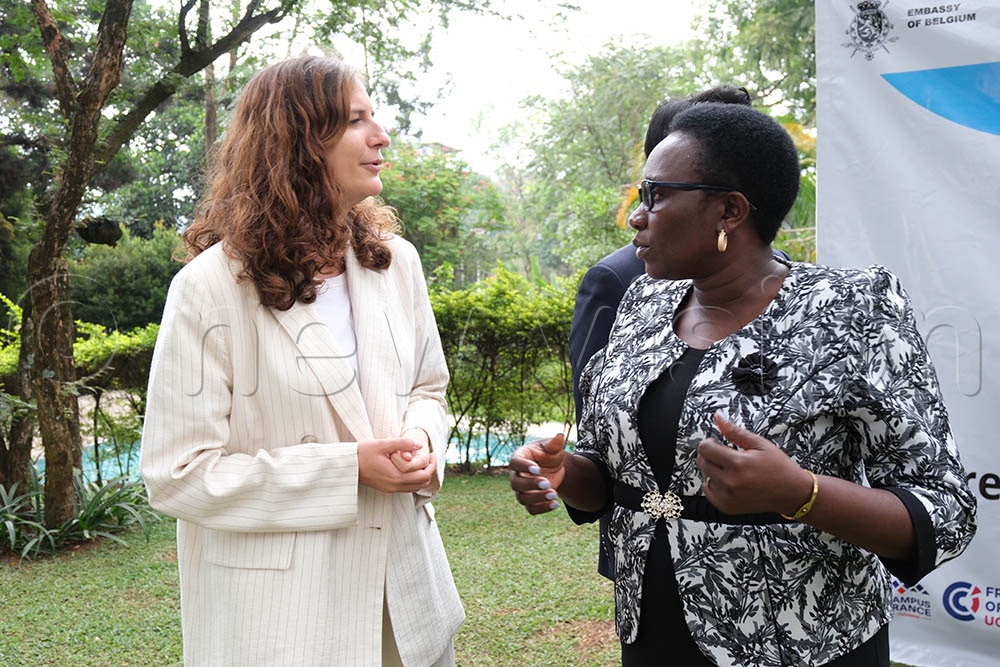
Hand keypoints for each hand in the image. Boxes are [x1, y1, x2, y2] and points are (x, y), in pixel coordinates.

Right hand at [358, 437, 435, 492]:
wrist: (347, 466)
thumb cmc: (363, 453)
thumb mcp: (383, 444)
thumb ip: (403, 443)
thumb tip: (419, 445)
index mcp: (396, 476)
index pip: (424, 475)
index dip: (432, 464)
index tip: (433, 453)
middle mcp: (395, 486)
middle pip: (422, 483)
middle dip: (429, 470)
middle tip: (429, 456)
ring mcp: (391, 489)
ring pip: (415, 487)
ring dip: (421, 475)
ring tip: (420, 460)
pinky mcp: (387, 489)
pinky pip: (407, 487)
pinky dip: (413, 479)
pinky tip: (410, 467)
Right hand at [508, 433, 566, 514]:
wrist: (554, 468)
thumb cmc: (549, 454)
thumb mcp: (553, 448)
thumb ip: (555, 444)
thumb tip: (560, 436)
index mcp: (519, 458)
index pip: (515, 463)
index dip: (524, 467)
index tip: (537, 469)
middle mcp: (516, 475)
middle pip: (516, 483)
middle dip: (531, 485)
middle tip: (547, 483)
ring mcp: (522, 490)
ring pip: (522, 498)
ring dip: (537, 498)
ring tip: (554, 494)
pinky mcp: (530, 501)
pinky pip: (531, 509)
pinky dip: (542, 509)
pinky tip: (555, 505)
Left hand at [696, 411, 813, 515]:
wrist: (792, 492)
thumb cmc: (779, 468)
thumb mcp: (759, 444)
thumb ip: (735, 431)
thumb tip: (718, 417)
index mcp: (738, 464)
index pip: (705, 449)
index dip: (709, 442)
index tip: (716, 442)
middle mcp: (730, 482)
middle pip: (702, 462)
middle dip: (709, 454)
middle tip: (724, 454)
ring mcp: (727, 496)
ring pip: (704, 476)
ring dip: (711, 469)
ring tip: (730, 468)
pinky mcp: (727, 506)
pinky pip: (708, 491)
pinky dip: (713, 483)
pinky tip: (727, 479)